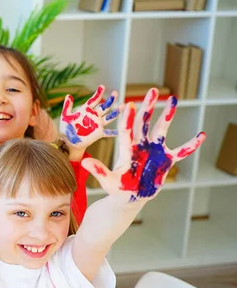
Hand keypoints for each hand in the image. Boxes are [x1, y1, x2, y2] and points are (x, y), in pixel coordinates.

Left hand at [60, 85, 122, 149]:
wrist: (69, 141)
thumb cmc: (66, 128)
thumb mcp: (65, 116)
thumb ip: (67, 106)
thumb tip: (68, 95)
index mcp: (86, 110)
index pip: (94, 100)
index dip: (98, 93)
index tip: (102, 86)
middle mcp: (94, 116)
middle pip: (104, 106)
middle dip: (110, 100)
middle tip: (115, 93)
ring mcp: (97, 124)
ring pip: (109, 117)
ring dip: (116, 112)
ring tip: (123, 105)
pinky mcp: (98, 133)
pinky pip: (107, 132)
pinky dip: (113, 132)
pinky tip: (119, 131)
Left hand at [82, 88, 205, 202]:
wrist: (129, 198)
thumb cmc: (116, 189)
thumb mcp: (108, 181)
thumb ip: (99, 171)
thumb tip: (85, 162)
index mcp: (127, 150)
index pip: (127, 131)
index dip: (128, 119)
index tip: (131, 105)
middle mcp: (141, 146)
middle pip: (145, 123)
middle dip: (149, 107)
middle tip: (154, 90)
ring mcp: (154, 151)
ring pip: (162, 130)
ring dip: (168, 115)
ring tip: (174, 99)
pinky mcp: (165, 161)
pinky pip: (181, 151)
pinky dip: (191, 145)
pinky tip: (202, 135)